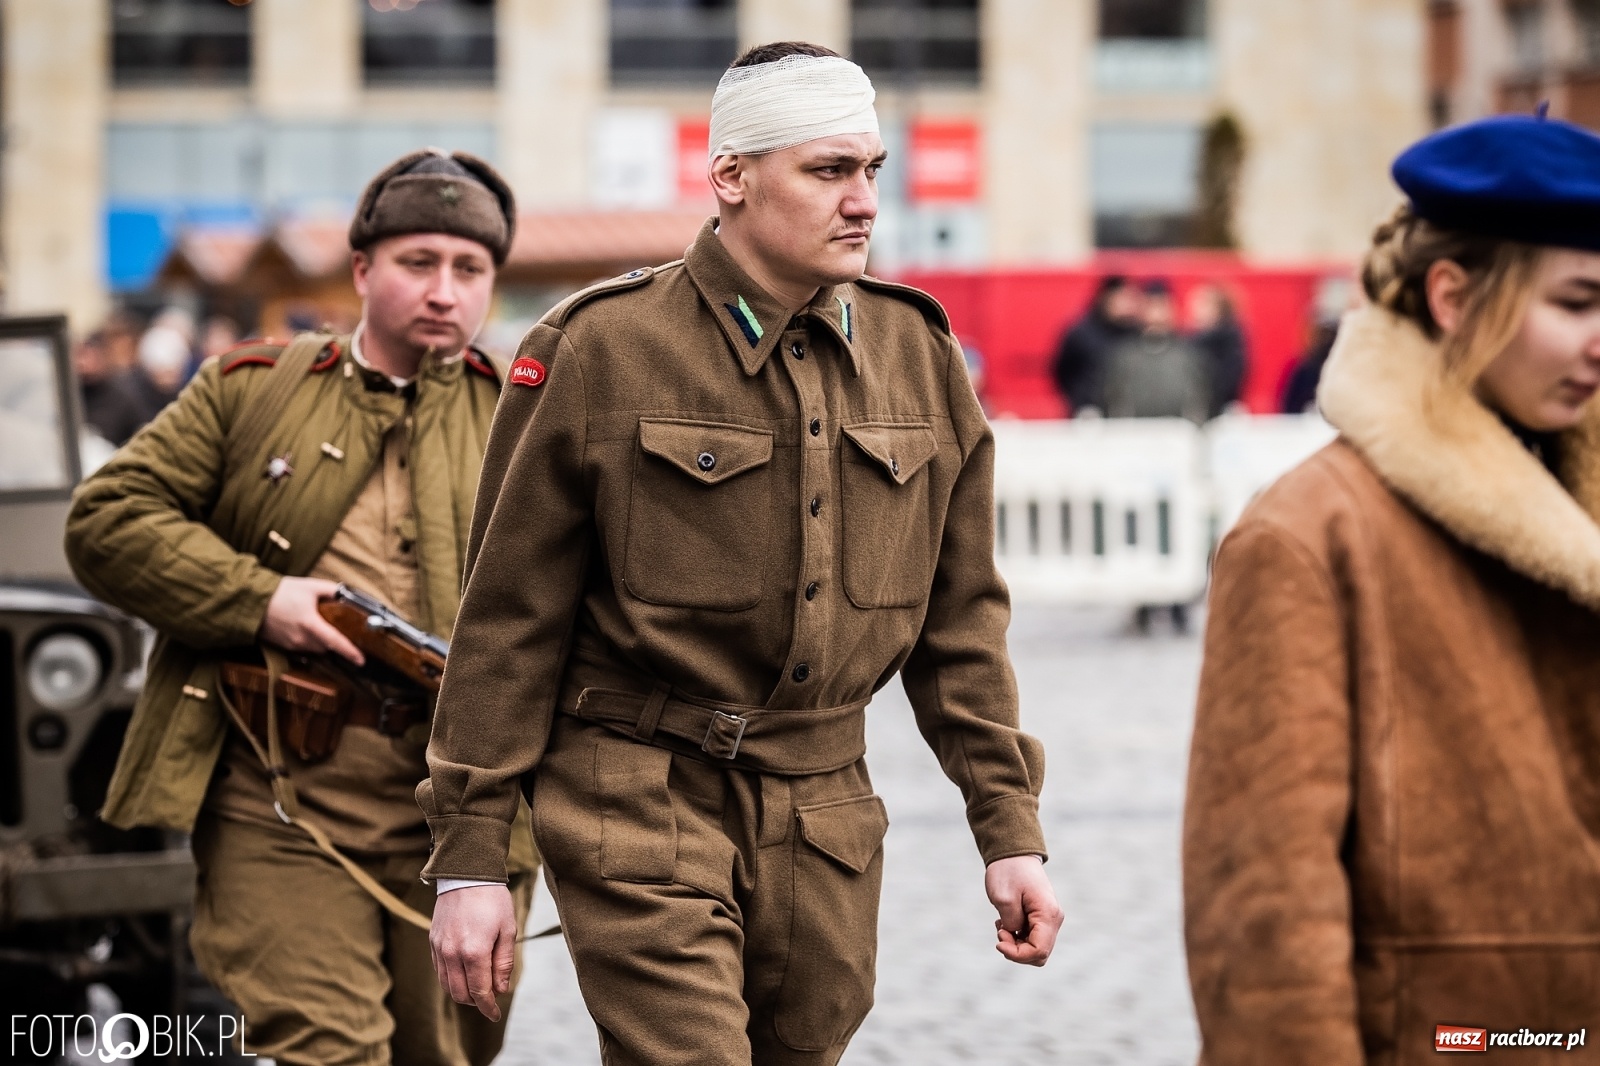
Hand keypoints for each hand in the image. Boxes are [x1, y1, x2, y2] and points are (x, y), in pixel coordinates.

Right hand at [259, 576, 363, 664]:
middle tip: (336, 626)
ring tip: (315, 622)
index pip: (335, 642)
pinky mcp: (283, 646)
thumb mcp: (309, 586)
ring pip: (315, 648)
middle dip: (334, 639)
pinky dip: (308, 640)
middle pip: (327, 646)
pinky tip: (302, 626)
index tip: (361, 660)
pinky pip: (302, 647)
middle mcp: (302, 639)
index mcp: (311, 625)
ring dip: (320, 640)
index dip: (350, 652)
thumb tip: (347, 595)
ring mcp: (291, 645)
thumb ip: (331, 591)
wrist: (250, 602)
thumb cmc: (280, 593)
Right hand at [431, 884, 517, 1020]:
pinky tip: (465, 973)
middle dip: (476, 1002)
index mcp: (474, 952)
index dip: (489, 1007)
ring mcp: (439, 948)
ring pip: (447, 985)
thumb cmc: (493, 900)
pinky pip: (439, 971)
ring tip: (478, 988)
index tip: (495, 1014)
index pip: (480, 992)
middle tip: (490, 999)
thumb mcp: (508, 930)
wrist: (467, 875)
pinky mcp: (433, 942)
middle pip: (460, 994)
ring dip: (462, 993)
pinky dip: (451, 979)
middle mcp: (452, 953)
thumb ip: (503, 963)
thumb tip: (500, 990)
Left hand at [985, 855, 1061, 966]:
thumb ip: (1011, 923)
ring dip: (1016, 944)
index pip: (1038, 951)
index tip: (998, 941)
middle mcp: (1053, 919)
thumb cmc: (1008, 871)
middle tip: (1000, 930)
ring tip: (1002, 925)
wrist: (1012, 853)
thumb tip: (1016, 936)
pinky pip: (1032, 939)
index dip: (1017, 954)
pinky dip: (1017, 937)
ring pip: (1035, 949)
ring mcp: (1049, 919)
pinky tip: (1005, 922)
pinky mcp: (1041, 918)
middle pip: (1039, 954)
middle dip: (1016, 950)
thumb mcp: (1003, 898)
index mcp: (1048, 914)